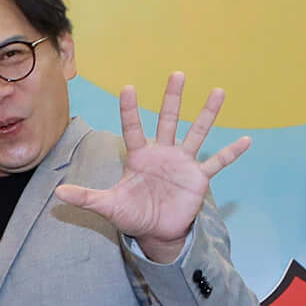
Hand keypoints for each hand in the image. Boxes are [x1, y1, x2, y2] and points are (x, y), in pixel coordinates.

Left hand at [52, 74, 250, 263]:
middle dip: (171, 98)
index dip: (129, 110)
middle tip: (177, 73)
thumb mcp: (107, 206)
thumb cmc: (132, 214)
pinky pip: (217, 162)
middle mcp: (162, 153)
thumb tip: (58, 193)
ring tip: (218, 91)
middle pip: (167, 120)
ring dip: (207, 114)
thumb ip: (86, 197)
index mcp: (139, 157)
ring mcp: (182, 163)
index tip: (127, 87)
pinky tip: (247, 140)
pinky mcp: (198, 178)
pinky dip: (231, 153)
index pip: (133, 128)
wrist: (155, 232)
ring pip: (196, 133)